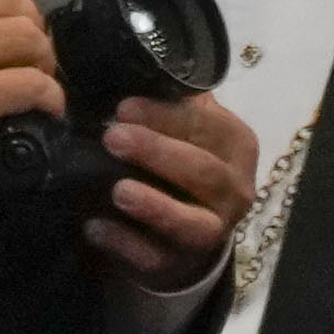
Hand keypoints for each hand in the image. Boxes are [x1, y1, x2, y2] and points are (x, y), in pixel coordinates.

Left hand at [84, 86, 260, 293]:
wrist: (191, 231)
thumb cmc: (186, 164)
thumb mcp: (192, 131)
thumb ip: (175, 104)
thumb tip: (132, 68)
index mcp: (238, 147)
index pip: (209, 127)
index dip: (167, 116)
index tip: (124, 106)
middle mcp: (235, 191)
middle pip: (203, 172)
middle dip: (157, 152)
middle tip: (112, 137)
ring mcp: (211, 232)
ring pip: (190, 222)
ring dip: (153, 205)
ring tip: (116, 190)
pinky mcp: (179, 264)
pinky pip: (153, 257)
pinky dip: (124, 243)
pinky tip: (95, 227)